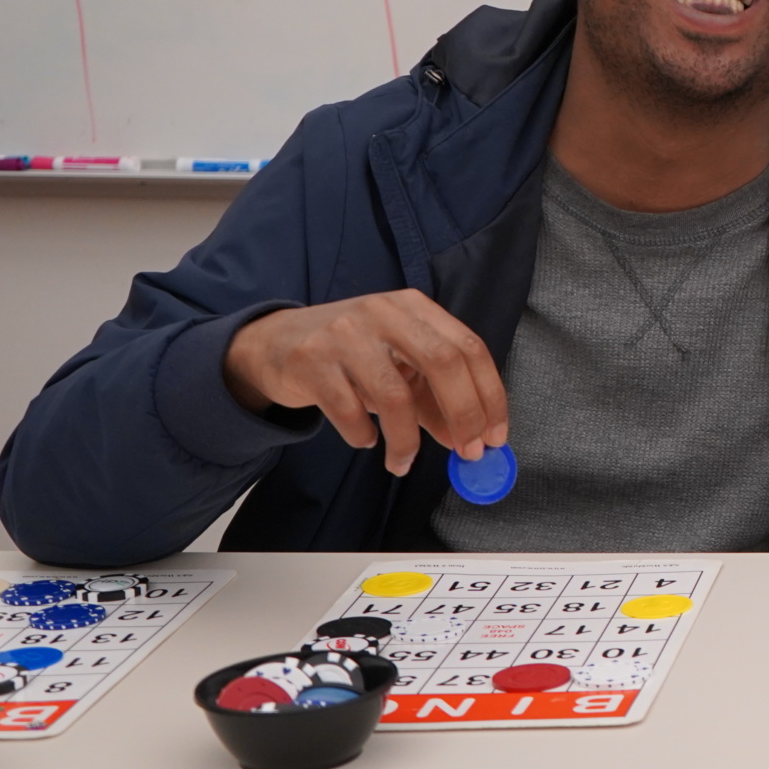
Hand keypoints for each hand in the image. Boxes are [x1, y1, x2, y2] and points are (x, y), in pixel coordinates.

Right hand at [223, 291, 507, 474]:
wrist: (273, 344)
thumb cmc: (349, 355)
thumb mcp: (398, 367)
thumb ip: (434, 399)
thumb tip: (469, 440)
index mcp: (414, 308)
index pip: (469, 347)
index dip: (490, 395)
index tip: (496, 436)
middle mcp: (384, 312)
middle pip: (443, 363)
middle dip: (464, 414)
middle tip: (468, 451)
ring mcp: (345, 334)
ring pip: (394, 395)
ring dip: (406, 441)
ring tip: (402, 461)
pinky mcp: (311, 360)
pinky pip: (349, 411)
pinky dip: (362, 435)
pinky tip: (363, 439)